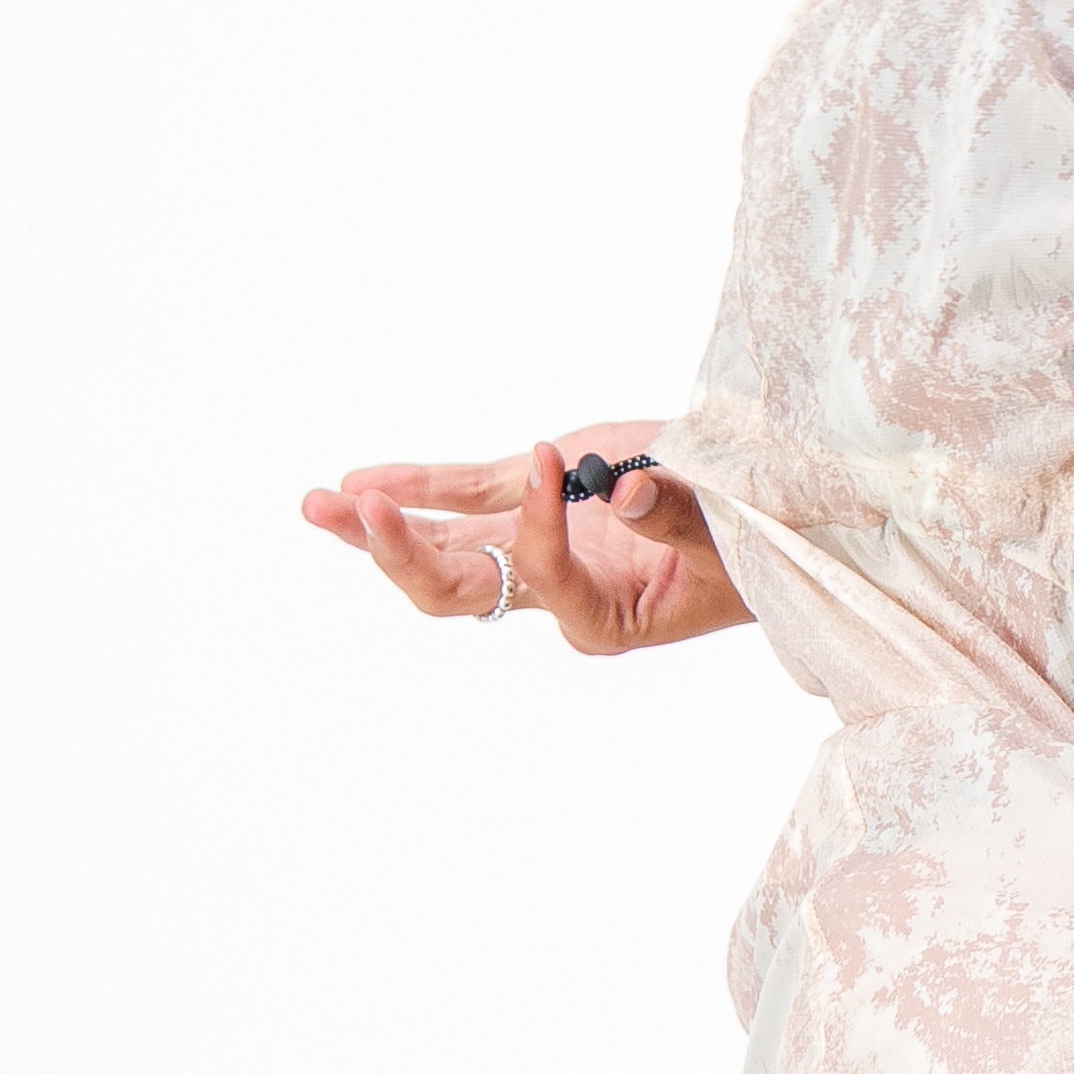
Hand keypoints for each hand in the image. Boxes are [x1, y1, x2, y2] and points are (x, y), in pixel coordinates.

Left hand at [300, 424, 749, 650]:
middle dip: (400, 554)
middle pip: (460, 589)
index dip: (537, 527)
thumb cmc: (753, 546)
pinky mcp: (528, 503)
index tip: (552, 456)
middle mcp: (555, 592)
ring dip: (378, 528)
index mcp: (601, 617)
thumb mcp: (727, 537)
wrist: (755, 524)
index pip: (545, 581)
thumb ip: (677, 517)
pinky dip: (415, 488)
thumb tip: (623, 494)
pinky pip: (460, 497)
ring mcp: (535, 549)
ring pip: (443, 548)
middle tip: (355, 511)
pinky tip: (356, 482)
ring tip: (317, 504)